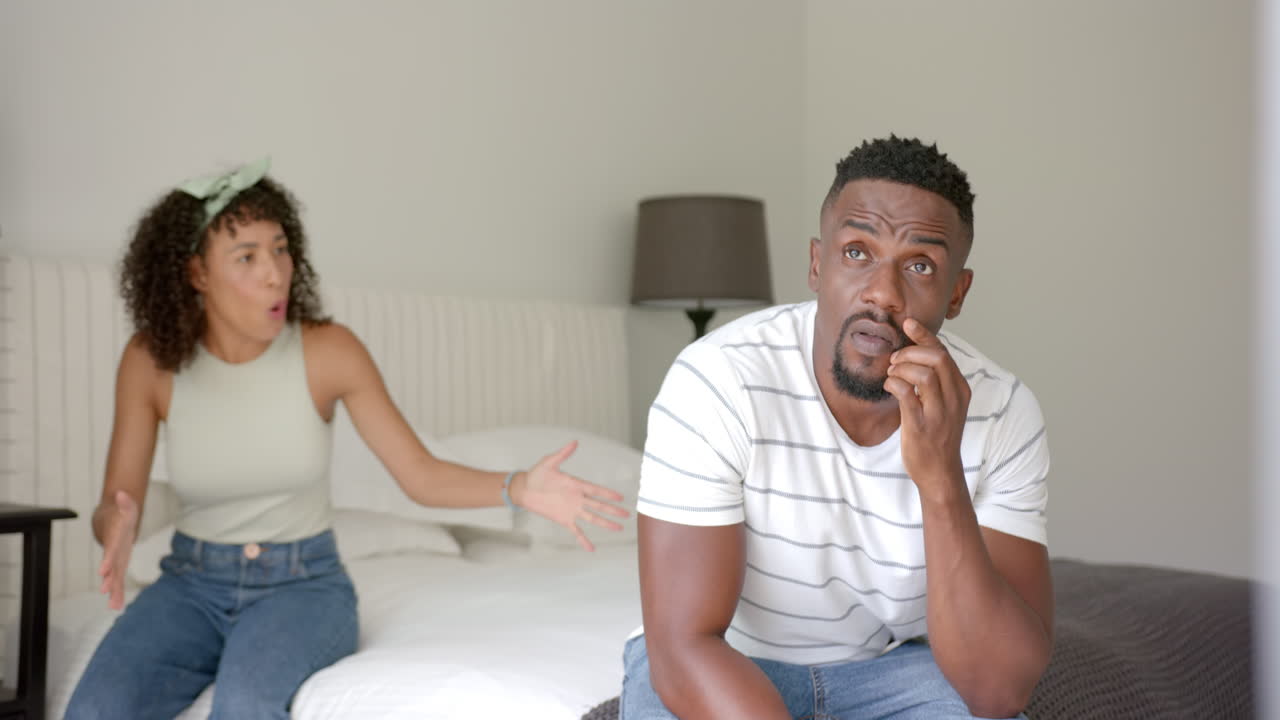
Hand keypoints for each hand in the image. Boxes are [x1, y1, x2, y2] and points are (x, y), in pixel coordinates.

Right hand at [98, 490, 138, 609]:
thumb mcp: (127, 507)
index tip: (103, 571)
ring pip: (114, 578)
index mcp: (114, 539)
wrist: (111, 522)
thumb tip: (123, 493)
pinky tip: (117, 606)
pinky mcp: (119, 566)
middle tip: (105, 590)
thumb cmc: (121, 515)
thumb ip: (125, 502)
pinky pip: (119, 581)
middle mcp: (112, 552)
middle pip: (110, 567)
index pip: (110, 550)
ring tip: (114, 606)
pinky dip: (118, 593)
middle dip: (108, 578)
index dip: (107, 560)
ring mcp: (115, 560)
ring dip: (114, 591)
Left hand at [515, 441, 630, 551]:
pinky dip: (583, 540)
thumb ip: (562, 454)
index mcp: (576, 485)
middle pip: (599, 505)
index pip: (595, 490)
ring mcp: (572, 510)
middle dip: (613, 510)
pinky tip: (592, 548)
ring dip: (605, 524)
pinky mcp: (564, 520)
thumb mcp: (549, 462)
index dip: (608, 493)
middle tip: (628, 514)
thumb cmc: (537, 474)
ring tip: (618, 529)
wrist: (524, 489)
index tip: (621, 497)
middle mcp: (577, 498)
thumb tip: (574, 442)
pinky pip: (576, 531)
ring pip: (592, 518)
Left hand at [884, 318, 970, 498]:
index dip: (924, 335)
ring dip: (902, 368)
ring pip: (925, 374)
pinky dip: (894, 384)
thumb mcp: (943, 404)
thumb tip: (914, 352)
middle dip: (911, 352)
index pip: (944, 353)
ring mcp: (939, 413)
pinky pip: (907, 395)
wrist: (940, 473)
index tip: (907, 323)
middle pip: (937, 358)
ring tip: (891, 374)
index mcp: (960, 389)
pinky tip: (889, 387)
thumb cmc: (937, 435)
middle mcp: (954, 398)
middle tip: (895, 359)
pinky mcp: (922, 426)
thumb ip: (934, 380)